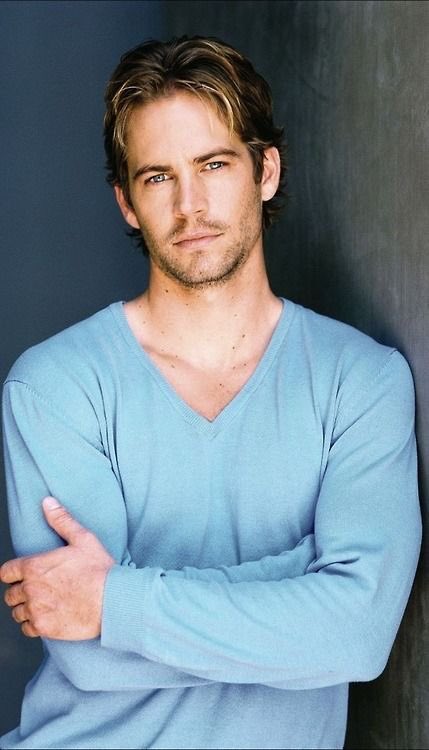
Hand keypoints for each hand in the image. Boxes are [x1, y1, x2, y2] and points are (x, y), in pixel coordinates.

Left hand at [0, 497, 114, 639]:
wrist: (113, 600)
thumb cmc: (100, 570)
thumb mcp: (83, 538)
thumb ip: (61, 520)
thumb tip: (48, 503)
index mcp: (35, 566)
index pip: (6, 572)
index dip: (13, 573)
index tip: (23, 575)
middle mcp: (31, 589)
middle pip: (10, 594)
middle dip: (20, 591)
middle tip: (37, 589)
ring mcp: (36, 610)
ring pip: (17, 612)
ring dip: (26, 608)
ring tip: (42, 603)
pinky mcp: (44, 627)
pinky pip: (27, 629)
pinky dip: (33, 624)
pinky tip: (47, 617)